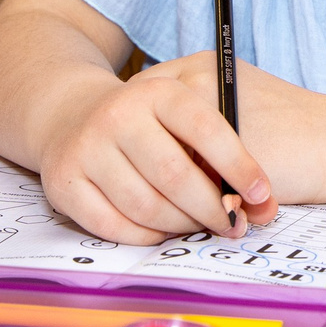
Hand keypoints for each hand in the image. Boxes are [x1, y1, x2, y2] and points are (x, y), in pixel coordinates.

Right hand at [35, 52, 279, 244]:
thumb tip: (262, 201)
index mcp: (157, 91)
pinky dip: (147, 235)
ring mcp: (86, 149)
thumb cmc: (146, 120)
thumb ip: (223, 144)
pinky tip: (164, 229)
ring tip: (200, 225)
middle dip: (212, 208)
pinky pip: (115, 226)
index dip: (239, 165)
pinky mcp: (63, 183)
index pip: (206, 129)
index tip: (261, 193)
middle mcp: (118, 115)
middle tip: (233, 223)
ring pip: (146, 206)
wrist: (71, 114)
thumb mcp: (181, 110)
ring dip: (181, 225)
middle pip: (175, 176)